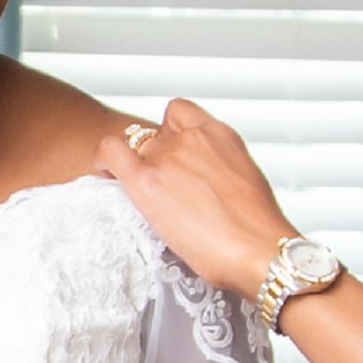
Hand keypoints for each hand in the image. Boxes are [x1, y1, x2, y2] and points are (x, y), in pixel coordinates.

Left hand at [95, 98, 289, 299]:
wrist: (259, 249)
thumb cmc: (258, 229)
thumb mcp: (245, 181)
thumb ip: (220, 169)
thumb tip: (208, 184)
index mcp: (219, 134)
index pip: (180, 113)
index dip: (169, 133)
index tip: (168, 153)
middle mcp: (191, 137)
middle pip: (156, 134)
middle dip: (154, 158)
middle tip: (159, 188)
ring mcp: (168, 156)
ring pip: (133, 145)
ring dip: (134, 166)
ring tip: (137, 192)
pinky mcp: (147, 180)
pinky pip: (110, 152)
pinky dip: (102, 161)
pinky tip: (104, 176)